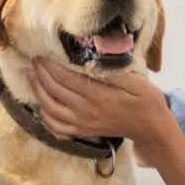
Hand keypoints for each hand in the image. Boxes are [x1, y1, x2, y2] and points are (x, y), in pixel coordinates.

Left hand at [30, 58, 170, 152]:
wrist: (151, 127)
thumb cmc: (145, 100)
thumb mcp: (136, 81)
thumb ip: (113, 72)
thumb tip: (91, 61)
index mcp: (99, 95)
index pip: (66, 77)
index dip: (51, 65)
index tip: (42, 53)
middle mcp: (87, 111)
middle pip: (54, 90)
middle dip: (41, 73)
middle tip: (35, 60)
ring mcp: (83, 123)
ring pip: (50, 109)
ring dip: (38, 92)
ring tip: (33, 77)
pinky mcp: (83, 132)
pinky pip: (56, 127)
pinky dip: (44, 116)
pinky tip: (41, 104)